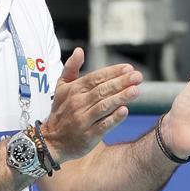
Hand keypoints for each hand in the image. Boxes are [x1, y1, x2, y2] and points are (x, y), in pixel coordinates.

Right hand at [41, 48, 142, 163]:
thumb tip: (79, 50)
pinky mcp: (88, 136)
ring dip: (120, 98)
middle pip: (101, 90)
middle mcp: (77, 103)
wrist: (51, 140)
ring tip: (136, 90)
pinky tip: (125, 111)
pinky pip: (103, 125)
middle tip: (138, 76)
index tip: (128, 68)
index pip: (95, 78)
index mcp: (73, 90)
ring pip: (104, 106)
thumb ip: (71, 68)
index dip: (112, 72)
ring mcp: (83, 120)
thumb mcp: (61, 87)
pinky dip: (114, 118)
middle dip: (121, 82)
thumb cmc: (60, 111)